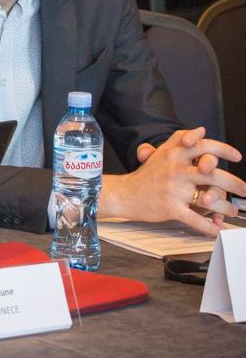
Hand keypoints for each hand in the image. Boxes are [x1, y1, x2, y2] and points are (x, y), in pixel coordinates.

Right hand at [100, 127, 245, 235]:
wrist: (125, 194)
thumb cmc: (145, 176)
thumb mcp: (161, 153)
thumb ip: (180, 140)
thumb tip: (200, 130)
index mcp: (174, 154)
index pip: (203, 146)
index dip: (223, 150)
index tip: (237, 156)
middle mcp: (175, 169)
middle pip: (212, 173)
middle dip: (234, 183)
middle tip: (244, 190)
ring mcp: (173, 189)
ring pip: (209, 198)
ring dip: (225, 207)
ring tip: (232, 211)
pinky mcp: (170, 208)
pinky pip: (196, 219)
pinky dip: (209, 227)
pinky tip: (216, 229)